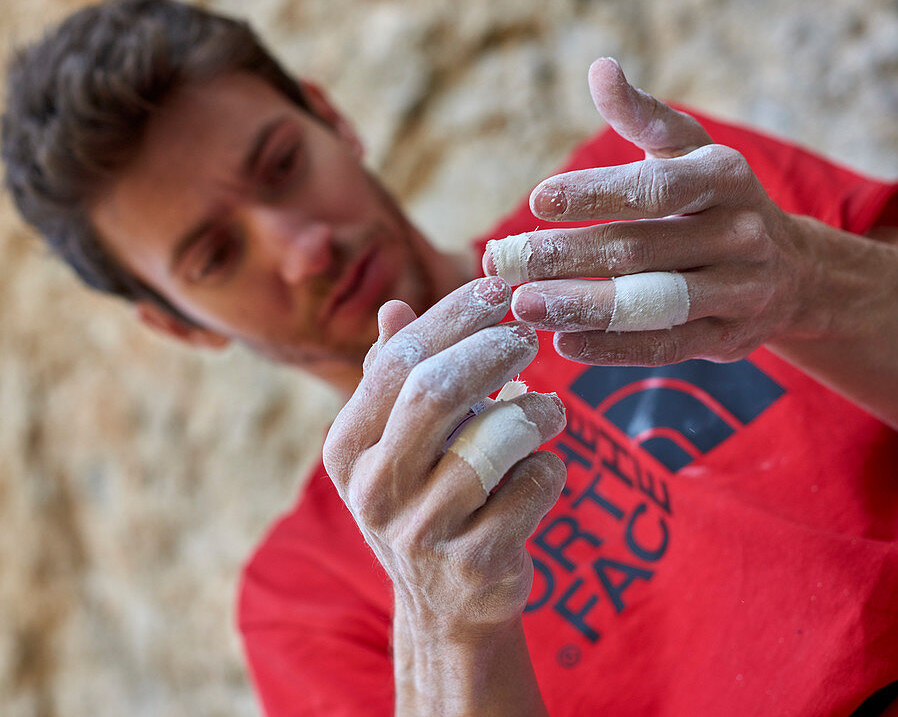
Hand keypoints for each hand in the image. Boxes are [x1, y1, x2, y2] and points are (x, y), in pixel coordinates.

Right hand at [323, 277, 566, 635]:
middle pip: (435, 392)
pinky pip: (533, 487)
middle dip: (491, 351)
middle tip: (528, 338)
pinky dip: (550, 468)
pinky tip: (542, 471)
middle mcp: (374, 489)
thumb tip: (391, 307)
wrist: (447, 608)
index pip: (397, 361)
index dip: (453, 316)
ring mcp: (421, 531)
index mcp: (348, 448)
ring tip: (548, 412)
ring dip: (535, 414)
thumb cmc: (425, 502)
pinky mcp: (475, 563)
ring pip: (495, 440)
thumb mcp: (396, 444)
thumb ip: (394, 378)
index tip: (498, 288)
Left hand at [487, 57, 812, 365]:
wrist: (792, 271)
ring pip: (651, 302)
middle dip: (565, 256)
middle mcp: (742, 233)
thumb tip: (600, 70)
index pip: (655, 187)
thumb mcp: (688, 151)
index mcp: (727, 177)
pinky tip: (564, 343)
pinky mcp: (730, 339)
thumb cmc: (714, 200)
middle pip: (640, 248)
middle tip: (503, 262)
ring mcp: (741, 290)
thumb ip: (641, 116)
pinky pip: (665, 347)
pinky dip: (612, 348)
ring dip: (582, 306)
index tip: (537, 201)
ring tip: (523, 305)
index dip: (595, 194)